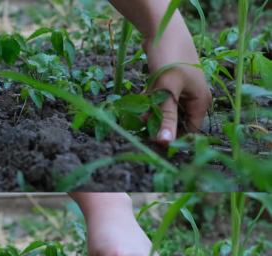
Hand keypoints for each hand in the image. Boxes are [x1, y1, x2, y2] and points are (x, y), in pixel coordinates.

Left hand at [143, 17, 211, 145]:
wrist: (162, 31)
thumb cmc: (169, 59)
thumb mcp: (167, 91)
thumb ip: (166, 117)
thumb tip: (165, 142)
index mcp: (201, 102)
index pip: (190, 130)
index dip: (173, 137)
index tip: (152, 141)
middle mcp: (194, 98)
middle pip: (176, 121)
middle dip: (159, 124)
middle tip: (141, 125)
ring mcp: (182, 91)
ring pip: (165, 111)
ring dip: (152, 113)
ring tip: (138, 114)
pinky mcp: (169, 85)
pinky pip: (159, 101)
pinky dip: (149, 102)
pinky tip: (139, 101)